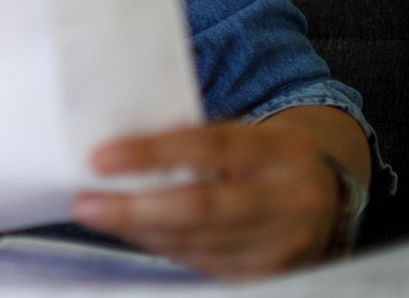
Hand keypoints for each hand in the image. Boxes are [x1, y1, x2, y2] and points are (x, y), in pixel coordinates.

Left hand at [72, 123, 337, 277]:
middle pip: (203, 207)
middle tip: (85, 203)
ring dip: (139, 230)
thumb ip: (193, 138)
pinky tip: (133, 232)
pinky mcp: (270, 275)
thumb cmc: (260, 157)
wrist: (323, 198)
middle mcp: (290, 199)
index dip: (152, 153)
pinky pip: (203, 263)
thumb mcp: (242, 133)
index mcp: (282, 149)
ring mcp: (283, 243)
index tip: (100, 158)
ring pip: (197, 242)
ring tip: (98, 214)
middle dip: (136, 208)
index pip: (211, 146)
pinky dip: (161, 247)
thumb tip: (115, 148)